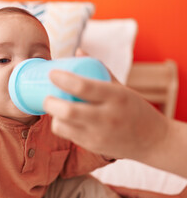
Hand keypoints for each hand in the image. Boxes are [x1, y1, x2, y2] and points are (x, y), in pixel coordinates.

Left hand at [43, 69, 167, 160]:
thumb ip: (98, 69)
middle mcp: (107, 117)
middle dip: (50, 102)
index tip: (52, 74)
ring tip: (56, 107)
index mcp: (116, 97)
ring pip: (62, 126)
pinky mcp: (92, 146)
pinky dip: (61, 125)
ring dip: (54, 116)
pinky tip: (64, 118)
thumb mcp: (120, 87)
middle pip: (68, 110)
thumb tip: (77, 51)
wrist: (151, 140)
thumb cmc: (133, 107)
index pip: (83, 86)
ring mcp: (98, 134)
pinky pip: (67, 135)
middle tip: (46, 95)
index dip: (62, 79)